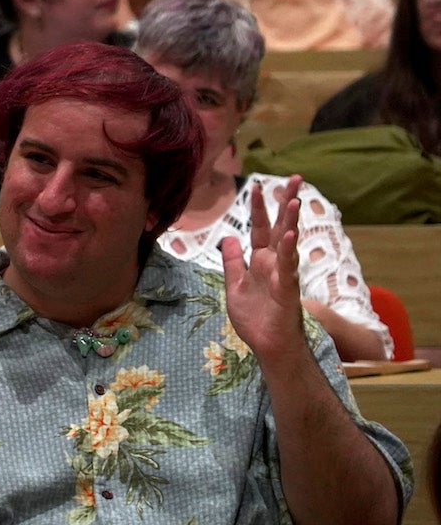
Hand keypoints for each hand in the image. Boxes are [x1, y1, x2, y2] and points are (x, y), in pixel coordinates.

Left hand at [219, 176, 307, 363]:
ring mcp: (283, 275)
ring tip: (295, 199)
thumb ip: (233, 261)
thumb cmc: (254, 318)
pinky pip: (288, 267)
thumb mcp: (234, 285)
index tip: (257, 184)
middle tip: (296, 178)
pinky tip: (290, 234)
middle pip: (280, 226)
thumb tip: (229, 237)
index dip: (257, 207)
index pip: (259, 228)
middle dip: (286, 202)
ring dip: (291, 221)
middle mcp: (274, 263)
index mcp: (261, 261)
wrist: (267, 345)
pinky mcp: (287, 289)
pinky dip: (288, 251)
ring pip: (288, 242)